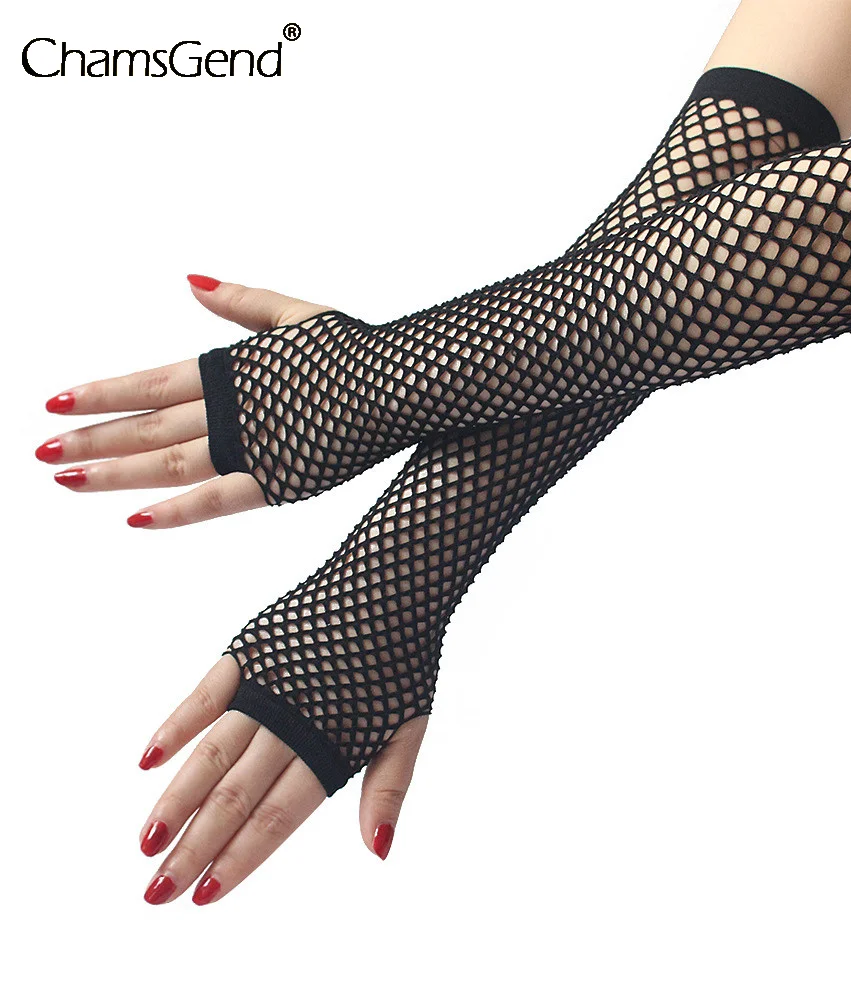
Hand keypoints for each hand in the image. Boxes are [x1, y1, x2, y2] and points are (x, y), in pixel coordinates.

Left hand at [36, 276, 330, 527]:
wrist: (403, 386)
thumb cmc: (356, 349)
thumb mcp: (295, 312)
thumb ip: (241, 301)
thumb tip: (189, 281)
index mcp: (232, 368)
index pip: (150, 384)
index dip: (102, 394)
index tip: (56, 404)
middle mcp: (231, 409)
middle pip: (146, 427)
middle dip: (91, 439)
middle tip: (42, 451)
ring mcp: (251, 447)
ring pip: (167, 463)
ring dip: (113, 473)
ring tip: (64, 480)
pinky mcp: (279, 482)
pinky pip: (216, 502)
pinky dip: (175, 512)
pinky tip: (134, 519)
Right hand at [137, 655, 426, 904]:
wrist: (393, 580)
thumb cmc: (405, 658)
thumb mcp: (410, 724)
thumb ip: (388, 786)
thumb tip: (378, 852)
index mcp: (332, 746)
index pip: (276, 817)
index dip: (239, 858)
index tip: (204, 896)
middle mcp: (292, 721)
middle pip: (234, 796)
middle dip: (194, 847)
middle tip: (155, 892)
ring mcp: (267, 684)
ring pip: (211, 753)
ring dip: (176, 799)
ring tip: (145, 843)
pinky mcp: (250, 651)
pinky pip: (204, 694)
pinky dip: (175, 726)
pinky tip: (146, 761)